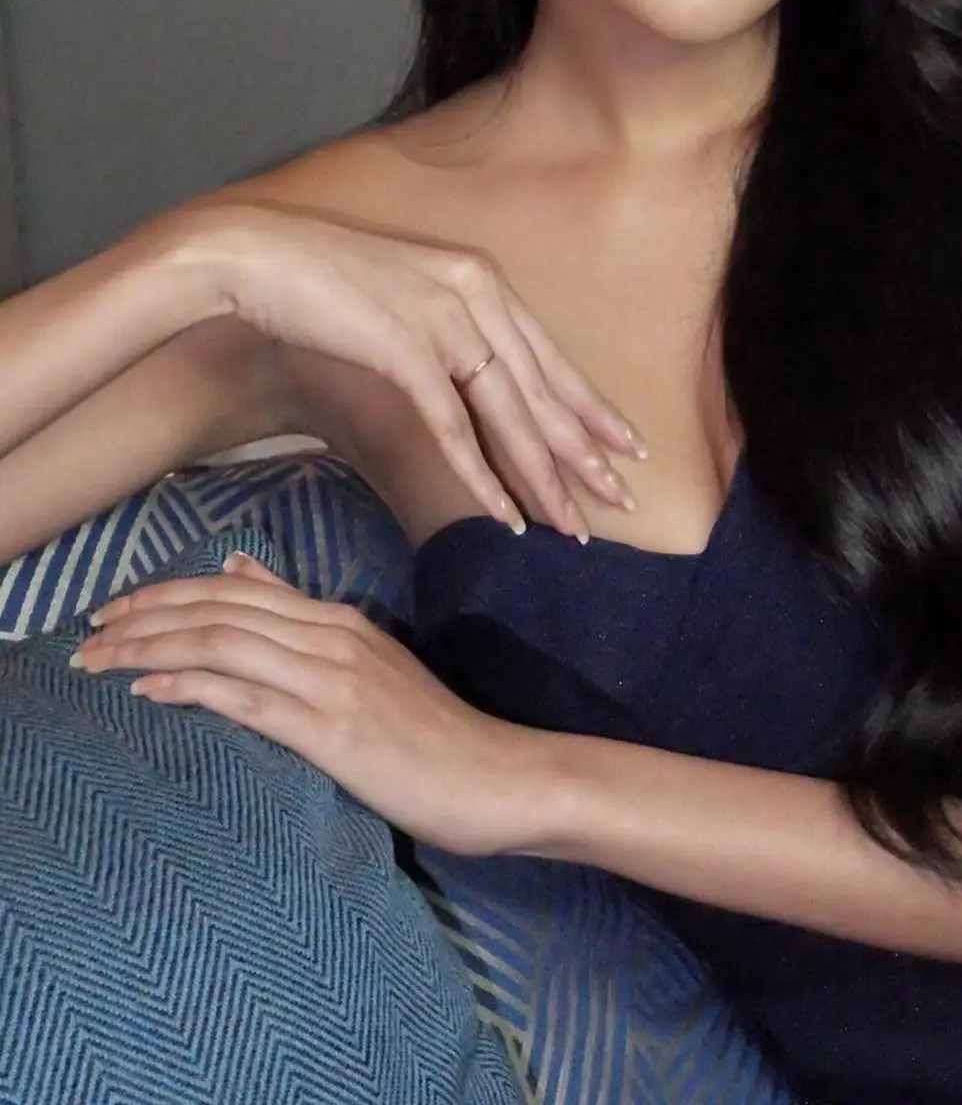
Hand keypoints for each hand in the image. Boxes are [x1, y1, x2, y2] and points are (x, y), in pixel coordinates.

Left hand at [74, 551, 550, 855]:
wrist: (493, 774)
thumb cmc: (431, 731)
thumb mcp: (367, 661)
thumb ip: (301, 617)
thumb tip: (240, 568)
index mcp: (340, 619)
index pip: (234, 594)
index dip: (166, 595)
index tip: (114, 611)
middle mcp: (332, 637)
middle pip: (219, 612)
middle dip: (144, 619)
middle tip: (88, 635)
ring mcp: (332, 680)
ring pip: (223, 646)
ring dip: (151, 651)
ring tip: (98, 662)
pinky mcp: (332, 728)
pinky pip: (248, 697)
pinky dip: (191, 687)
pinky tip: (150, 690)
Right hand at [156, 198, 646, 538]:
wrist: (257, 256)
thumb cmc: (323, 280)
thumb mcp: (406, 296)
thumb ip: (447, 328)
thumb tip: (474, 378)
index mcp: (482, 278)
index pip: (551, 356)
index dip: (590, 405)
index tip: (627, 445)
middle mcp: (476, 293)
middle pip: (543, 390)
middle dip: (584, 452)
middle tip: (621, 500)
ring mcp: (443, 319)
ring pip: (509, 414)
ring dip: (542, 477)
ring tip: (572, 524)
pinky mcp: (405, 348)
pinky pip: (453, 426)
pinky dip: (481, 476)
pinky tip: (504, 515)